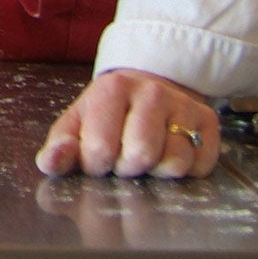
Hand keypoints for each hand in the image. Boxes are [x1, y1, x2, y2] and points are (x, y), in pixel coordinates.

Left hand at [36, 68, 219, 179]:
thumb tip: (48, 164)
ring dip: (156, 171)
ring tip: (147, 154)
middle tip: (124, 156)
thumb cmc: (108, 112)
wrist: (149, 88)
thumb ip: (59, 146)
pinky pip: (199, 167)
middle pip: (140, 156)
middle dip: (127, 167)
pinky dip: (184, 171)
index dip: (96, 164)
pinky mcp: (209, 123)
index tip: (98, 155)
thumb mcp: (77, 123)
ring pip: (173, 164)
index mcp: (112, 88)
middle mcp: (152, 92)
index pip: (100, 148)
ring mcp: (184, 106)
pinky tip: (170, 151)